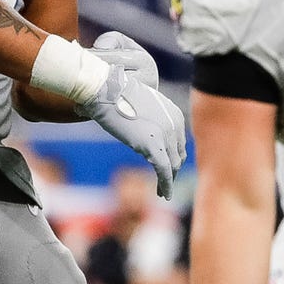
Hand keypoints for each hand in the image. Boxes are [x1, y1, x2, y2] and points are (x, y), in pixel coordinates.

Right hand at [81, 32, 186, 196]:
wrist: (105, 88)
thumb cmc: (112, 91)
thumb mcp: (135, 102)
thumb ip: (139, 114)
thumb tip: (120, 120)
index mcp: (173, 113)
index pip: (178, 141)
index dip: (173, 156)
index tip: (168, 167)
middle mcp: (175, 124)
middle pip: (178, 155)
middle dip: (172, 170)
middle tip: (165, 183)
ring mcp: (166, 135)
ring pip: (172, 165)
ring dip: (168, 181)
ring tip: (162, 193)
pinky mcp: (154, 146)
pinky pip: (164, 171)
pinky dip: (165, 185)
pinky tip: (164, 194)